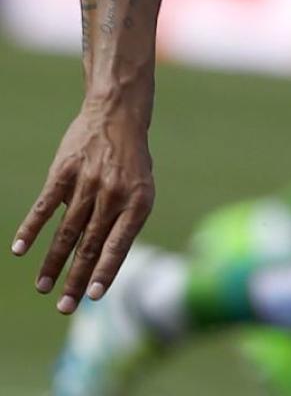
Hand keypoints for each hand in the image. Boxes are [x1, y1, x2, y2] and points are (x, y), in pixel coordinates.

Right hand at [13, 103, 154, 313]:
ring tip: (43, 288)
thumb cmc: (130, 160)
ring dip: (53, 263)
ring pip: (66, 232)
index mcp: (138, 201)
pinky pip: (45, 207)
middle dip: (76, 279)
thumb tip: (101, 261)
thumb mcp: (141, 188)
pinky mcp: (64, 173)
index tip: (93, 297)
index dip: (105, 272)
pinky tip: (19, 250)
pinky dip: (31, 230)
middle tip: (64, 307)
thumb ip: (123, 221)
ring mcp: (88, 184)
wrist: (118, 115)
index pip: (119, 245)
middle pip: (90, 245)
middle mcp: (114, 195)